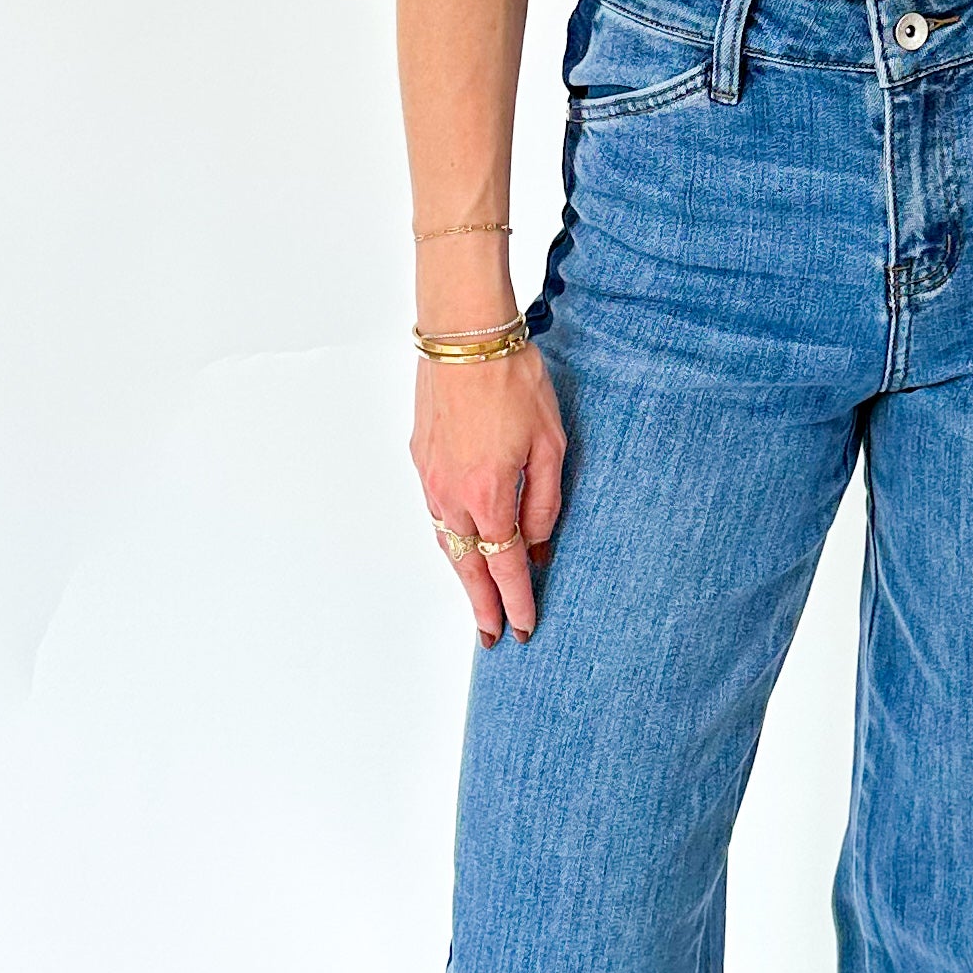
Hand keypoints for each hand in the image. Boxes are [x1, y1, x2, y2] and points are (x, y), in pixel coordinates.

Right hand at [414, 343, 566, 643]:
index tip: (523, 628)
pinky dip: (449, 540)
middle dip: (482, 606)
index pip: (503, 566)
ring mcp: (431, 478)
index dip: (516, 601)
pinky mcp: (421, 458)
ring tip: (478, 601)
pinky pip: (435, 513)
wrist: (463, 335)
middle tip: (493, 637)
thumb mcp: (551, 443)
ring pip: (446, 543)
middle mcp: (452, 495)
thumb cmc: (513, 379)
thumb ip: (546, 501)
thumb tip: (538, 545)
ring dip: (462, 575)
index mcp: (490, 495)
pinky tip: (460, 546)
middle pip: (467, 568)